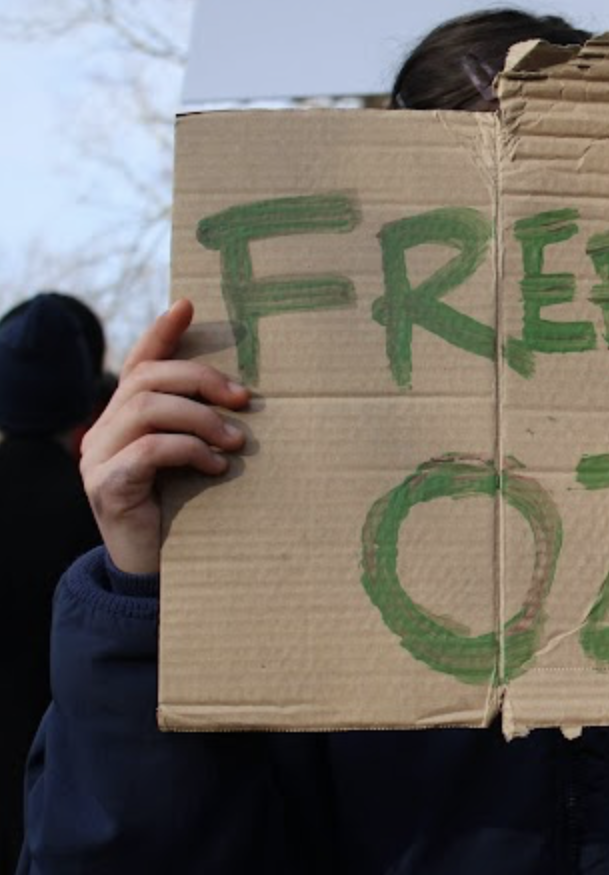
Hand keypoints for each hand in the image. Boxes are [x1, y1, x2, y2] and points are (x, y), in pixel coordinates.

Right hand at [80, 300, 249, 573]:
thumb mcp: (192, 460)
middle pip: (147, 379)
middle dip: (201, 380)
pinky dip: (189, 451)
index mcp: (123, 417)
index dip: (162, 333)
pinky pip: (149, 449)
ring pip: (148, 408)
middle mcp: (103, 430)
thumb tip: (245, 397)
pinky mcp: (106, 485)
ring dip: (201, 418)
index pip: (139, 363)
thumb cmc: (182, 510)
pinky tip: (215, 467)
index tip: (188, 305)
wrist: (151, 569)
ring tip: (235, 442)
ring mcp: (98, 457)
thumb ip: (199, 428)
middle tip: (244, 399)